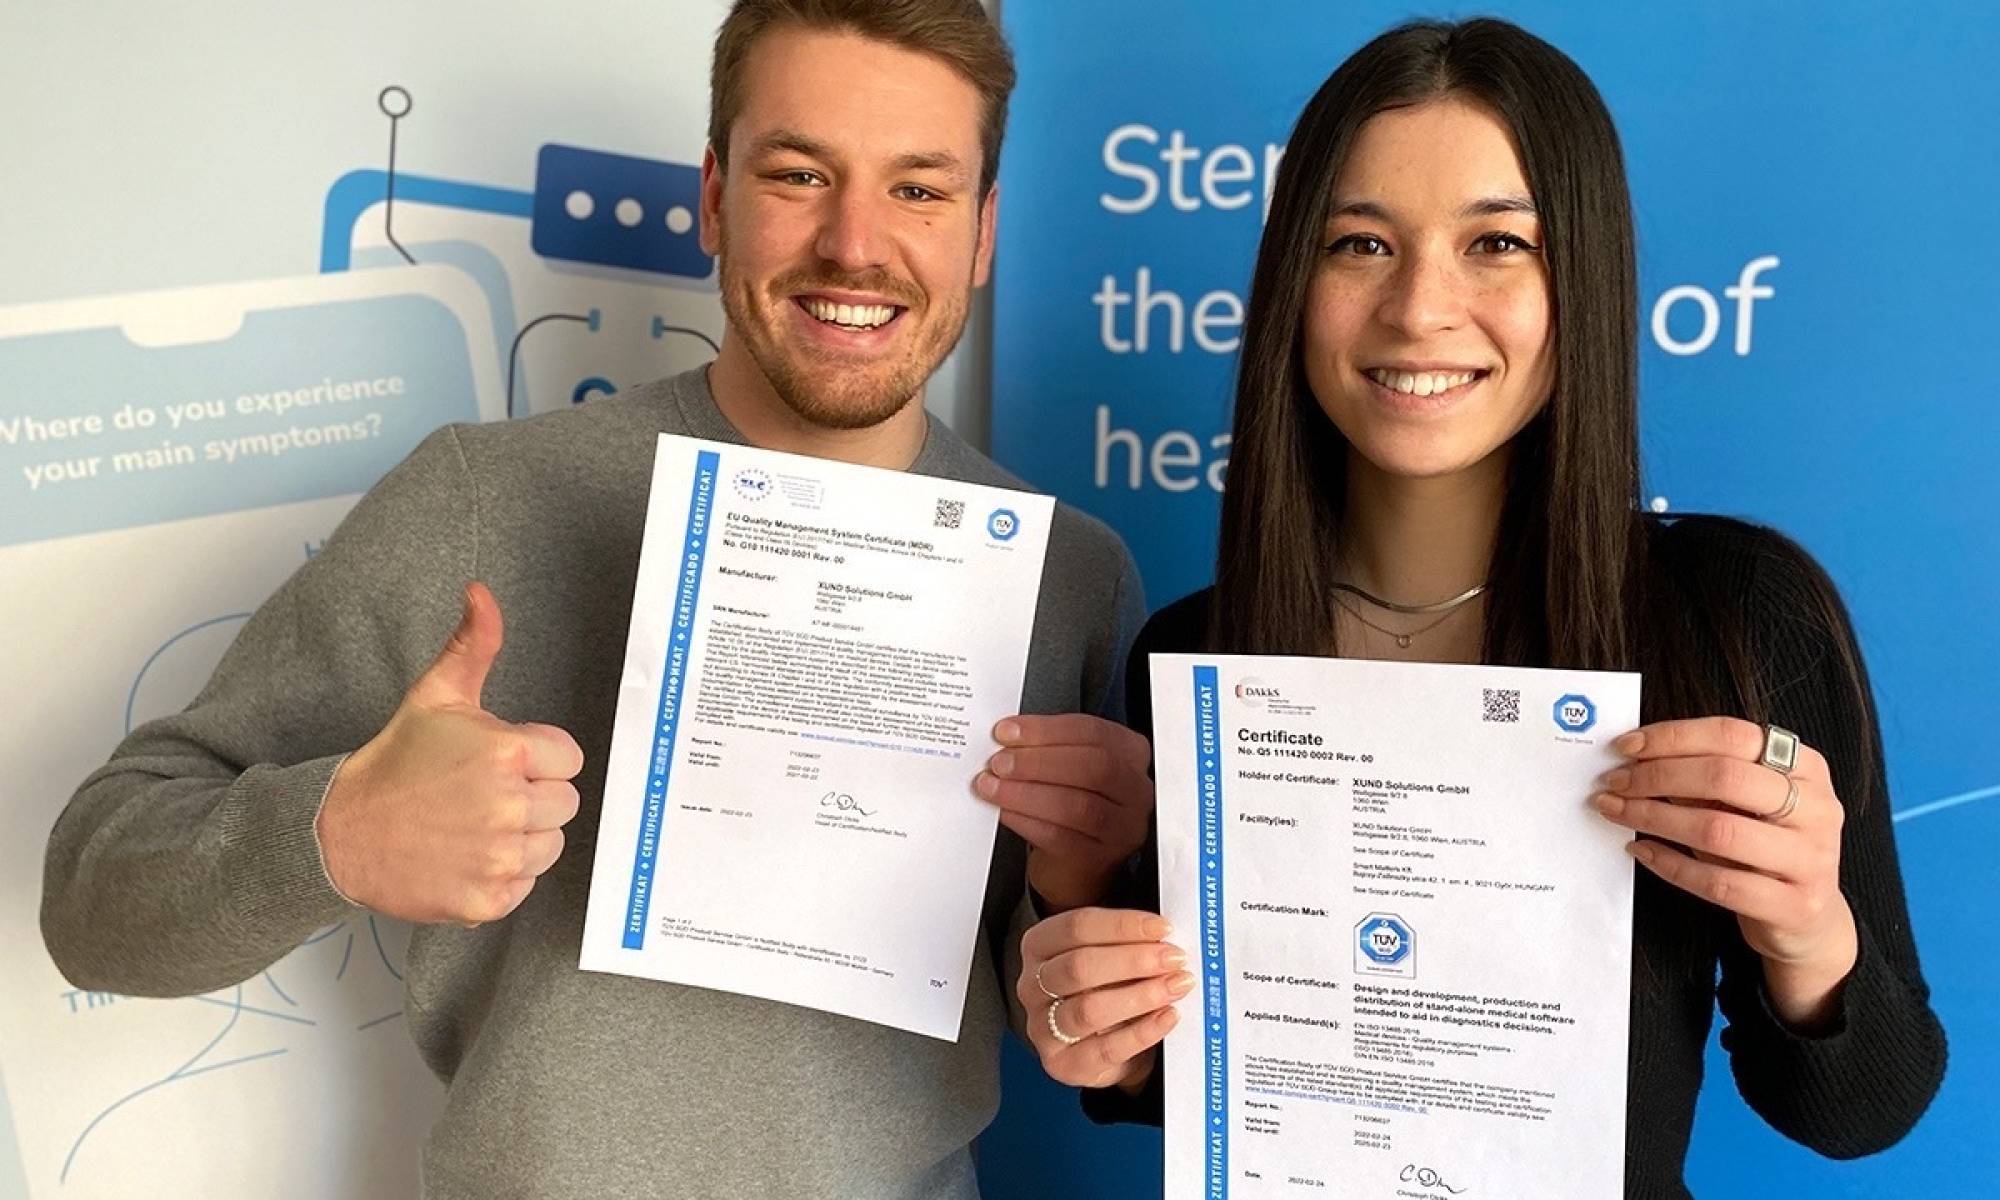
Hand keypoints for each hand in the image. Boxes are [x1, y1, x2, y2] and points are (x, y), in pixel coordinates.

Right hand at [317, 582, 584, 925]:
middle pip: (565, 804)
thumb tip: (481, 593)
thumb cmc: (395, 762)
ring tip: (474, 825)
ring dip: (522, 838)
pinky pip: (527, 885)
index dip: (537, 760)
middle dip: (533, 797)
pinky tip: (467, 857)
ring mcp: (499, 857)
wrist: (340, 832)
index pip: (569, 759)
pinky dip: (502, 875)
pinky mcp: (488, 898)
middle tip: (483, 795)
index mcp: (508, 752)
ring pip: (550, 845)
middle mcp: (509, 806)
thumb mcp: (435, 696)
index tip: (500, 763)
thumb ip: (472, 644)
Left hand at [974, 714, 1153, 910]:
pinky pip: (1060, 836)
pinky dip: (1025, 820)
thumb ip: (1046, 747)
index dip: (1046, 730)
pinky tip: (1004, 811)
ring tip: (993, 787)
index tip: (1007, 731)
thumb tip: (1007, 736)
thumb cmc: (1072, 804)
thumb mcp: (1068, 767)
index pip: (1093, 732)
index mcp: (1130, 755)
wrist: (1075, 864)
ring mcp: (1122, 828)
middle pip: (1094, 766)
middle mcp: (1135, 791)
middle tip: (999, 762)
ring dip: (1026, 793)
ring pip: (1077, 805)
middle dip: (1038, 761)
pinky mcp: (1099, 858)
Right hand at [1018, 907, 1188, 1090]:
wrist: (1104, 1043)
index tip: (1163, 928)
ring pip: (1089, 1010)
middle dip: (1134, 960)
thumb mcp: (1110, 955)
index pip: (1076, 927)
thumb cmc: (1107, 987)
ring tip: (1176, 986)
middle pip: (1079, 966)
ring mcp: (1042, 1028)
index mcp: (1039, 946)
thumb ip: (1129, 941)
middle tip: (1174, 959)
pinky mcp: (1063, 1064)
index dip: (1122, 925)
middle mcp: (1032, 985)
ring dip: (1141, 995)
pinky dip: (1142, 1032)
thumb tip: (1166, 936)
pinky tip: (1168, 1016)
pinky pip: (1106, 1049)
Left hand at [1594, 716, 1857, 1024]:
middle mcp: (1817, 808)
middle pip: (1726, 777)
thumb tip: (1636, 758)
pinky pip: (1719, 883)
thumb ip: (1703, 779)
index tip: (1626, 746)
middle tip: (1614, 782)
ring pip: (1719, 830)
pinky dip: (1670, 864)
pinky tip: (1640, 849)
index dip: (1674, 737)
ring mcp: (1811, 859)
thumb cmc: (1762, 849)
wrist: (1807, 919)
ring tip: (1616, 811)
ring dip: (1654, 817)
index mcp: (1807, 768)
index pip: (1734, 736)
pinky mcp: (1795, 906)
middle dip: (1658, 776)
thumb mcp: (1741, 805)